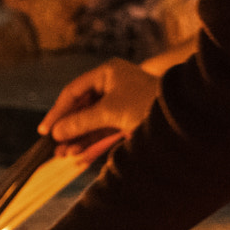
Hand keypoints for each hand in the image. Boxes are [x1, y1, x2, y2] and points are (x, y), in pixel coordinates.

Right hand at [39, 59, 159, 159]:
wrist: (184, 117)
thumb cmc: (147, 104)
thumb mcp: (109, 112)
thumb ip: (81, 121)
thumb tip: (56, 131)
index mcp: (108, 73)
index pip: (74, 91)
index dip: (58, 111)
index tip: (45, 131)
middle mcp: (114, 86)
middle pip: (83, 108)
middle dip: (69, 130)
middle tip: (54, 148)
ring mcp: (122, 104)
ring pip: (93, 122)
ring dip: (78, 139)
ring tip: (64, 156)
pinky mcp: (129, 120)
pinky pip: (106, 131)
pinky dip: (93, 143)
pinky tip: (79, 156)